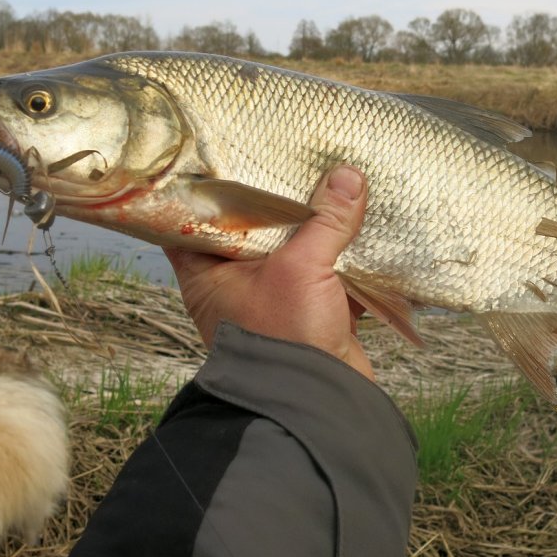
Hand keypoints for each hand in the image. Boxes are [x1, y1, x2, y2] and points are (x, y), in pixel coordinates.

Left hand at [164, 165, 373, 379]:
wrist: (321, 404)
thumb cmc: (287, 337)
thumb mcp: (301, 268)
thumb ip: (325, 220)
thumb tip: (348, 176)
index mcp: (208, 273)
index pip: (194, 219)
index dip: (208, 187)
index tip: (226, 152)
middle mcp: (233, 284)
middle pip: (252, 229)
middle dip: (279, 201)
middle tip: (291, 159)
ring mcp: (272, 300)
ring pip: (293, 250)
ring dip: (316, 227)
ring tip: (333, 185)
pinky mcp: (308, 313)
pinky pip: (325, 274)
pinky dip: (343, 258)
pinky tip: (362, 228)